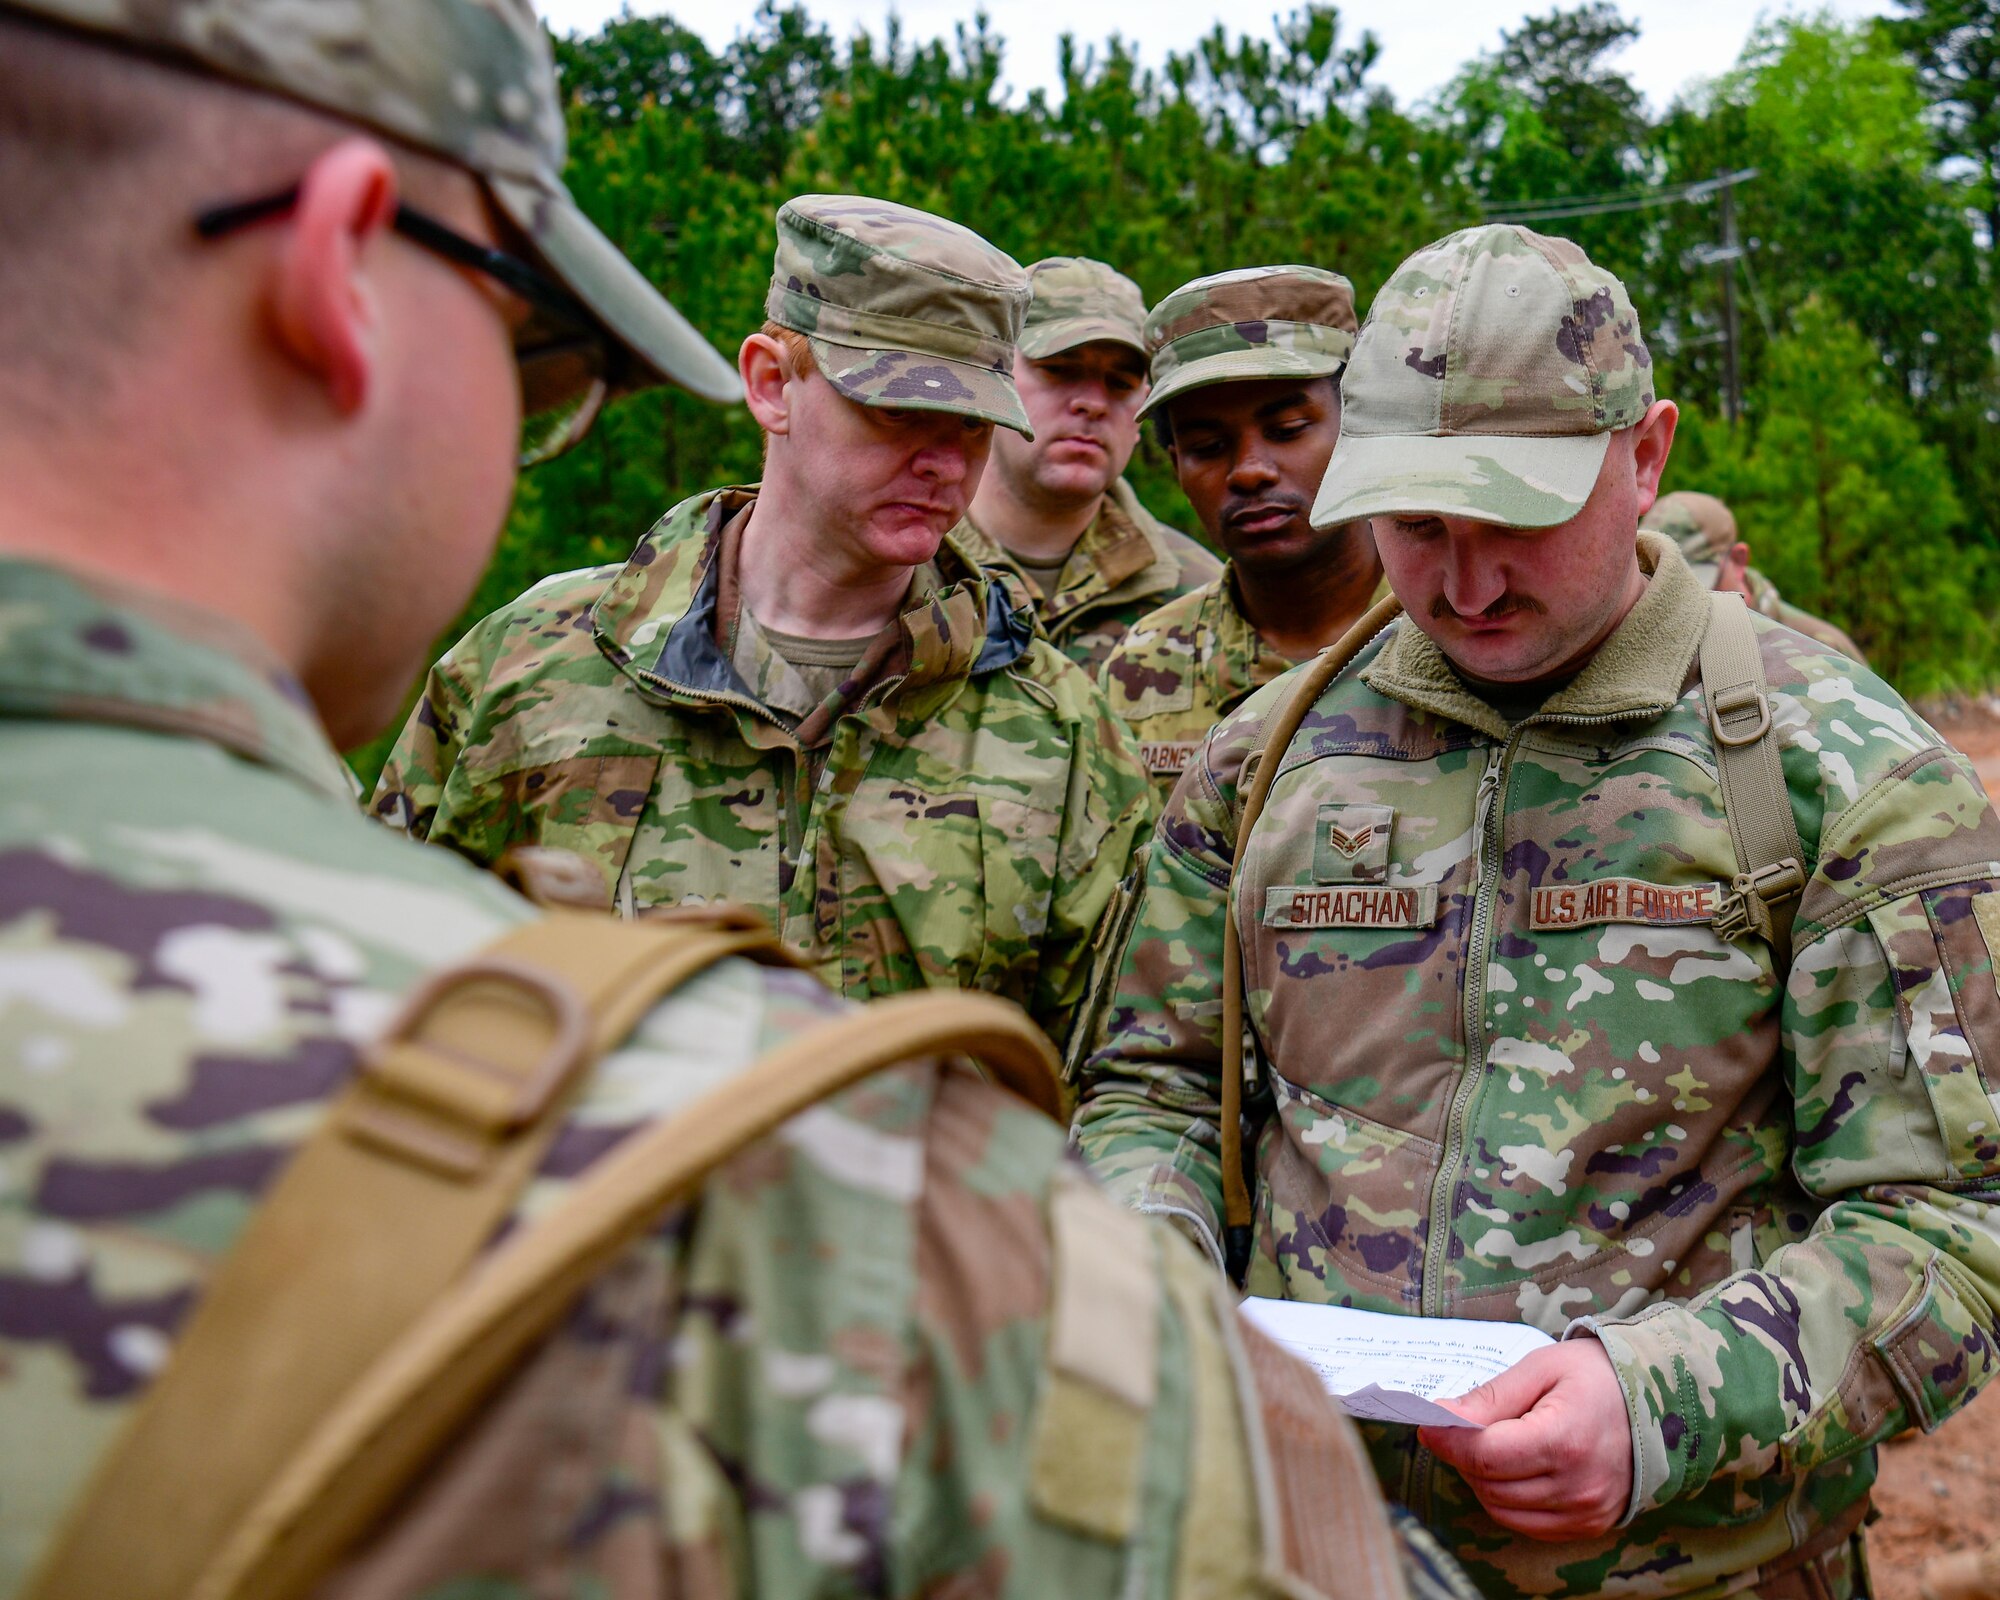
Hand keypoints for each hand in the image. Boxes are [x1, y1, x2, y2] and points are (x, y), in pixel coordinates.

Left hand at [1416, 1338, 1632, 1540]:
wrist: (1659, 1402)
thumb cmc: (1596, 1377)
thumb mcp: (1541, 1369)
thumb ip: (1490, 1398)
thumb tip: (1442, 1418)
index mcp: (1564, 1440)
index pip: (1485, 1455)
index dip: (1448, 1440)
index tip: (1428, 1421)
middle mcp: (1577, 1486)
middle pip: (1489, 1484)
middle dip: (1462, 1456)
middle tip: (1457, 1428)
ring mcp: (1585, 1511)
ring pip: (1502, 1509)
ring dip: (1481, 1480)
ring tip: (1486, 1445)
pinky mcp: (1589, 1524)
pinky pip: (1527, 1524)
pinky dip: (1507, 1500)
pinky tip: (1511, 1469)